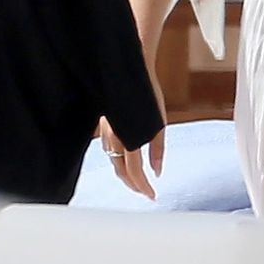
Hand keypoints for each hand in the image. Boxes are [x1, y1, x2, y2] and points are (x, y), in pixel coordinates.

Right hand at [97, 82, 166, 202]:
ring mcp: (106, 130)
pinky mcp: (104, 122)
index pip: (134, 173)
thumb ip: (157, 149)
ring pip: (112, 159)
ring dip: (124, 172)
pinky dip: (116, 157)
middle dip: (133, 184)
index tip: (152, 196)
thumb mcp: (159, 122)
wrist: (128, 67)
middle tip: (145, 191)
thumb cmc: (147, 92)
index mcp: (128, 139)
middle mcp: (113, 138)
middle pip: (120, 171)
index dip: (143, 188)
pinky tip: (124, 155)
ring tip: (137, 177)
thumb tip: (158, 172)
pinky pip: (107, 147)